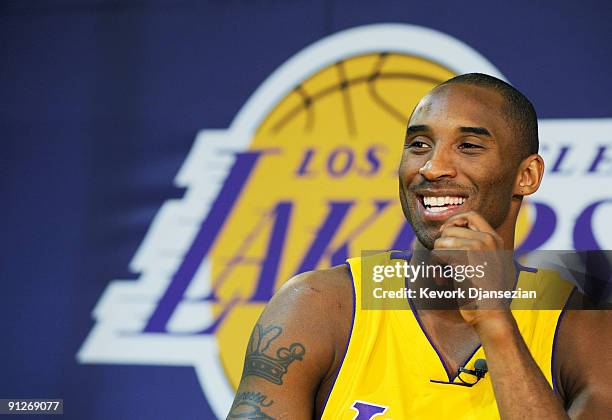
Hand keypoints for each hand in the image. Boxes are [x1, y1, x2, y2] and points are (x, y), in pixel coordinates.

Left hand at [433, 211, 513, 326]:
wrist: (490, 313)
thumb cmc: (485, 293)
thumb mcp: (486, 263)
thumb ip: (474, 247)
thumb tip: (445, 233)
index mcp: (495, 239)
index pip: (471, 215)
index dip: (453, 221)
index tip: (444, 235)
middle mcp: (487, 239)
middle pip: (450, 229)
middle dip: (440, 246)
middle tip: (441, 264)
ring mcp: (477, 247)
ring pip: (441, 242)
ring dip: (436, 259)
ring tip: (442, 274)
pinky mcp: (465, 258)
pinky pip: (438, 254)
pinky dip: (435, 268)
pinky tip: (442, 281)